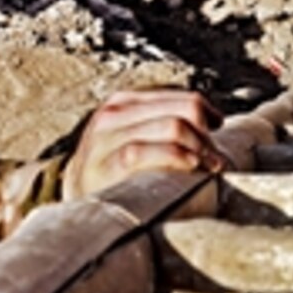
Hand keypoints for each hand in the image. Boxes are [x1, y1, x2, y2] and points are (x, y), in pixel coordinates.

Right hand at [62, 90, 230, 199]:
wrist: (73, 194)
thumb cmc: (114, 167)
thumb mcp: (134, 134)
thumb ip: (163, 124)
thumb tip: (217, 122)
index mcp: (126, 101)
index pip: (184, 98)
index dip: (209, 115)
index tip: (219, 132)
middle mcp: (115, 112)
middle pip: (184, 111)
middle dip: (207, 136)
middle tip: (216, 160)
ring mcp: (107, 137)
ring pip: (172, 127)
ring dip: (200, 149)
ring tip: (209, 168)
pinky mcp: (104, 163)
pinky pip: (146, 152)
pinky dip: (176, 158)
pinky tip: (190, 169)